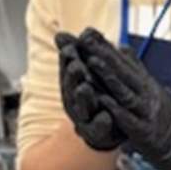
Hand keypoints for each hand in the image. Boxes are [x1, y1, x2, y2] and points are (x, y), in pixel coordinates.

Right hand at [56, 31, 123, 150]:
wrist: (109, 130)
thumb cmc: (97, 98)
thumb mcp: (87, 75)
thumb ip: (78, 57)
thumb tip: (61, 34)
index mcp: (73, 87)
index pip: (69, 70)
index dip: (68, 60)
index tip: (70, 48)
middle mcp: (75, 102)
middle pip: (71, 89)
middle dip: (73, 77)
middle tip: (76, 66)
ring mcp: (85, 120)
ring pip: (82, 109)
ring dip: (83, 98)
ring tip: (85, 87)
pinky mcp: (97, 134)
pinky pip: (98, 130)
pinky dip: (101, 123)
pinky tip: (105, 116)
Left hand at [70, 27, 170, 169]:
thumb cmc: (164, 117)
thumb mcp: (152, 89)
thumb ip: (136, 70)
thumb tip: (121, 46)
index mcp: (146, 83)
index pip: (124, 62)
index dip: (105, 47)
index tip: (88, 32)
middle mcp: (147, 94)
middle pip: (123, 72)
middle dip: (104, 55)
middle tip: (85, 39)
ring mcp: (146, 112)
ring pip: (124, 91)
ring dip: (108, 76)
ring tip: (91, 62)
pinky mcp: (144, 131)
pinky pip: (128, 118)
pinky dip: (115, 108)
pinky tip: (102, 100)